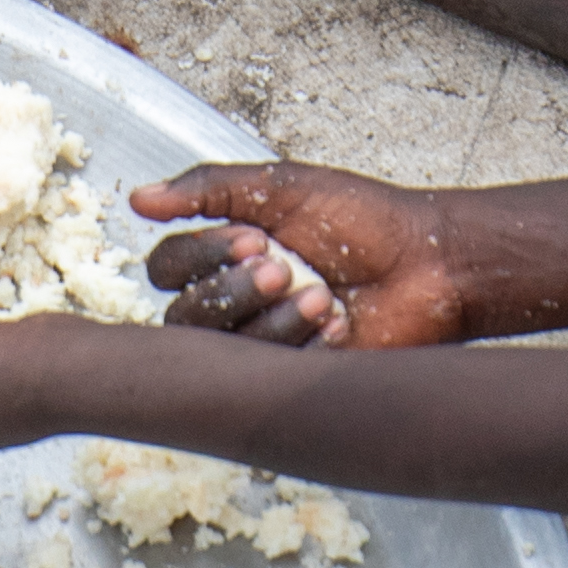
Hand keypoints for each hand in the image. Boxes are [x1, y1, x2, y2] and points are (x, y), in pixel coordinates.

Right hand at [134, 162, 468, 347]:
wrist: (429, 264)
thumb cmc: (364, 220)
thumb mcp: (283, 188)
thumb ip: (209, 189)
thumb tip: (138, 199)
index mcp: (223, 256)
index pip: (167, 267)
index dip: (199, 255)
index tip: (253, 237)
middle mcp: (234, 303)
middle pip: (182, 317)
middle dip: (230, 291)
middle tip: (281, 268)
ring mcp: (260, 344)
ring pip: (219, 351)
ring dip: (268, 320)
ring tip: (322, 296)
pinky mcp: (291, 378)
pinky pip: (265, 375)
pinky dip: (301, 344)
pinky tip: (338, 324)